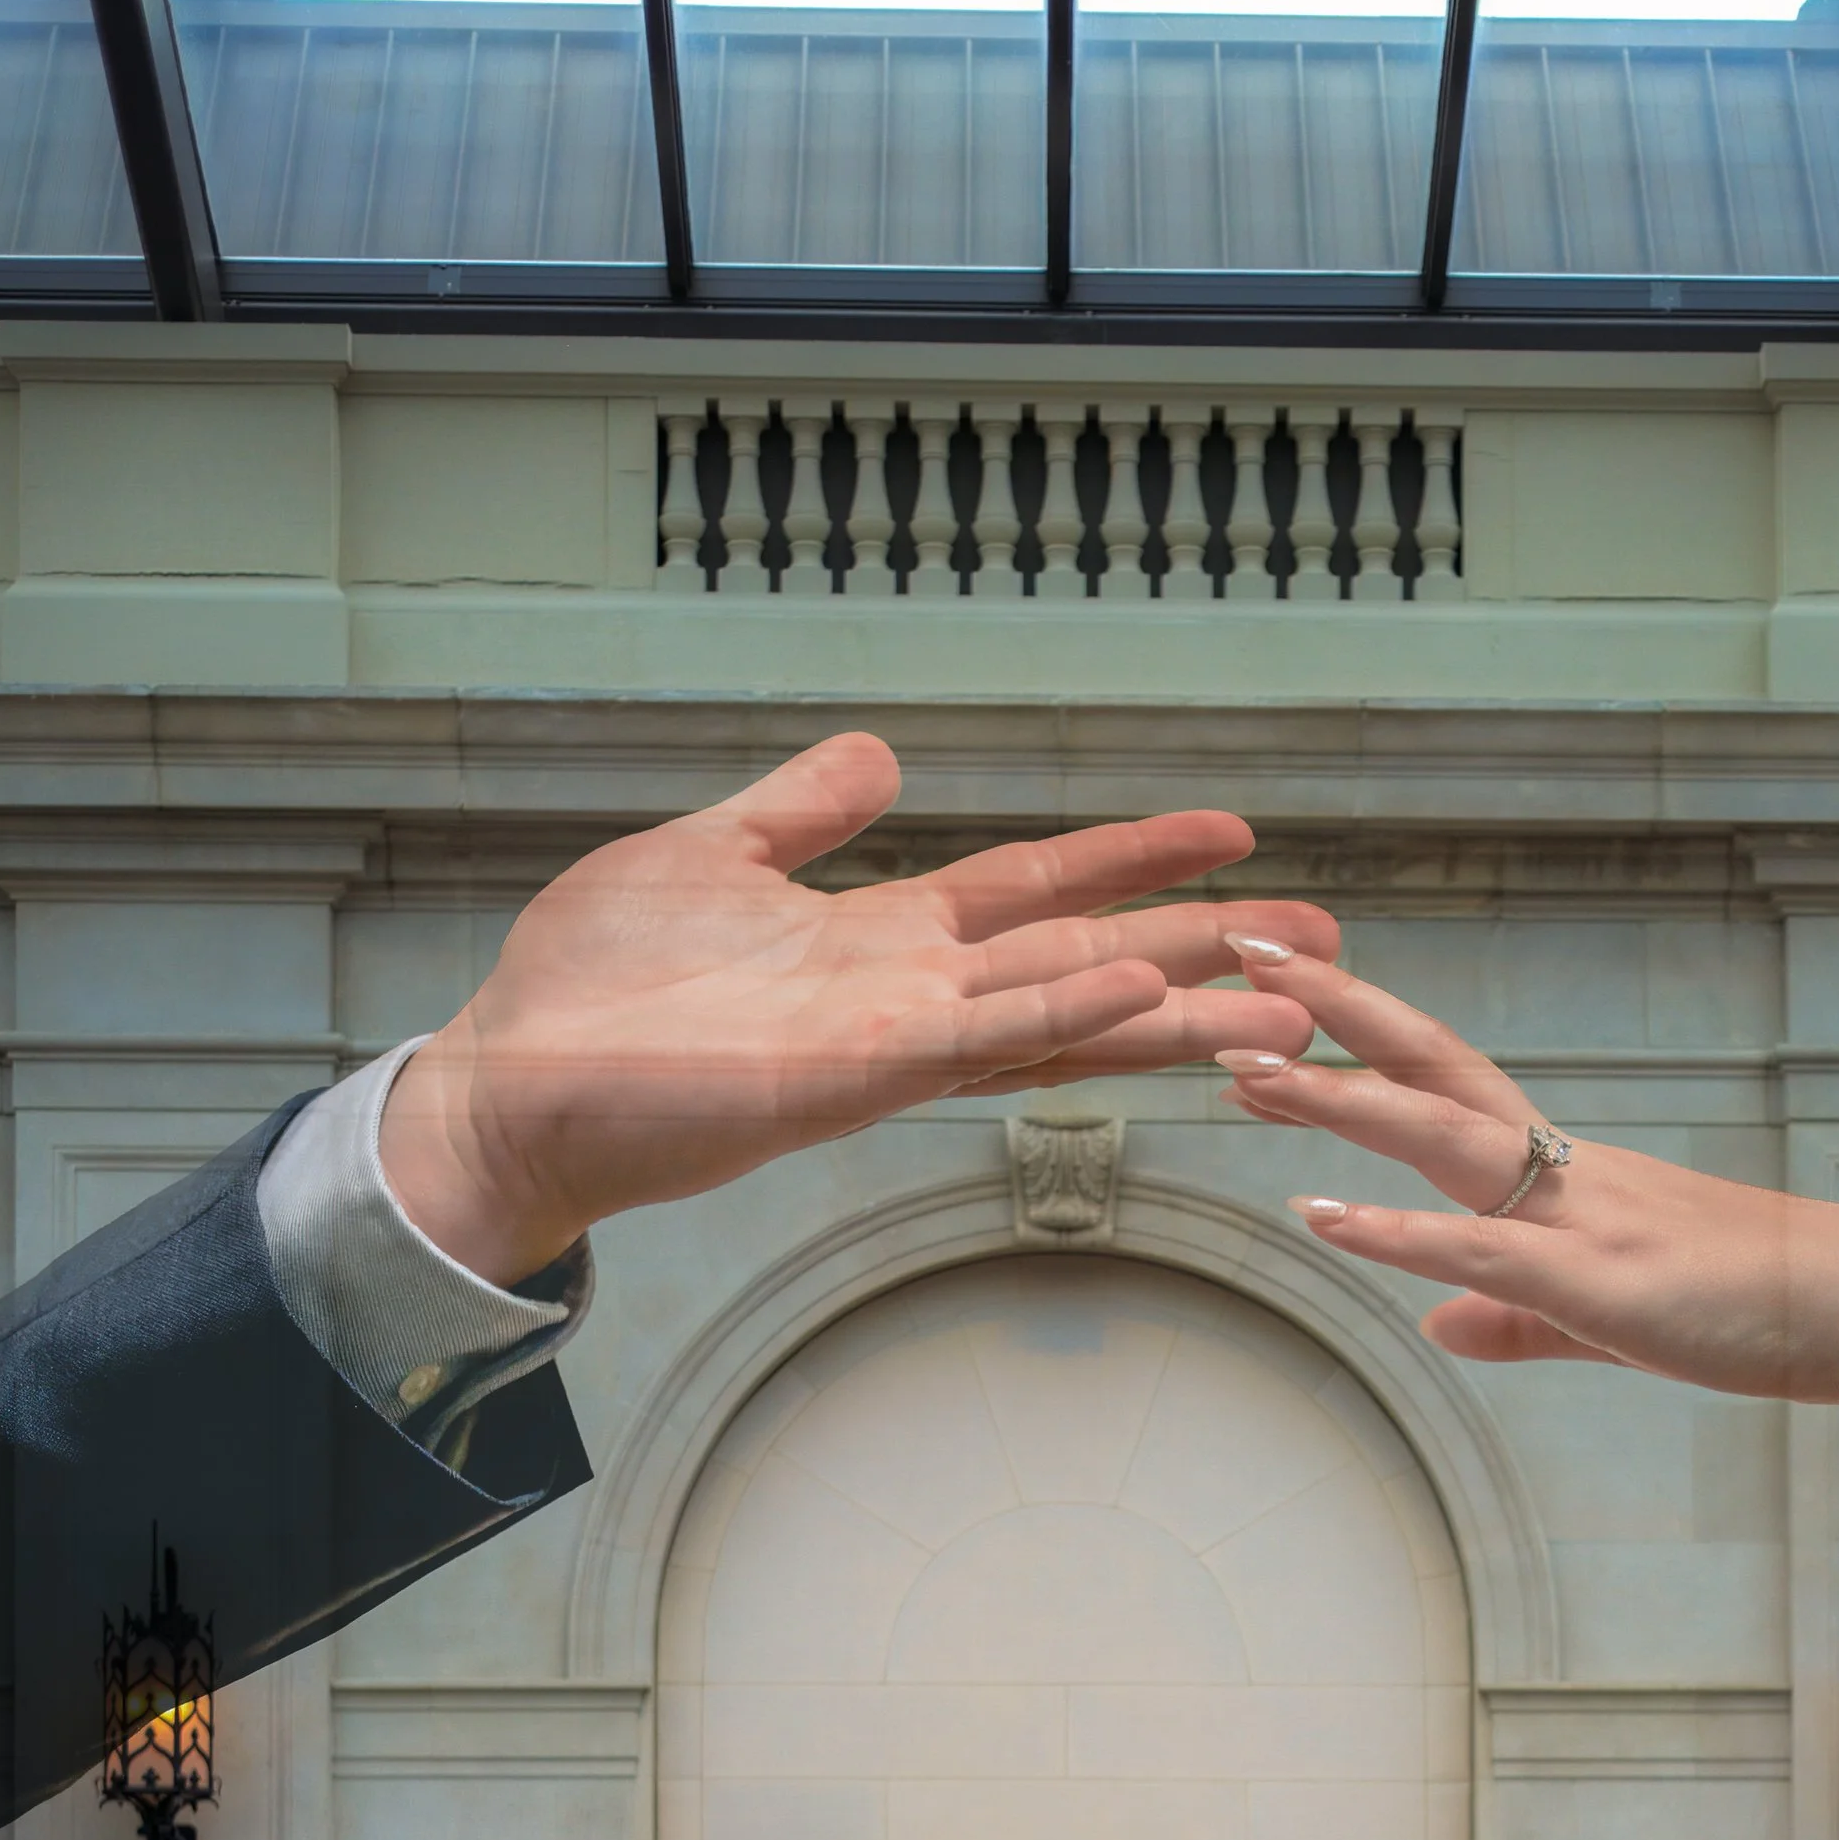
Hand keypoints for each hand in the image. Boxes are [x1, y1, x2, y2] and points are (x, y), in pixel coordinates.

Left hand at [382, 732, 1335, 1282]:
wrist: (512, 1083)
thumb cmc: (593, 992)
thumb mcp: (709, 856)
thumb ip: (799, 811)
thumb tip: (877, 756)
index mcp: (881, 943)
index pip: (1038, 892)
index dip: (1134, 860)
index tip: (1232, 839)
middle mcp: (908, 996)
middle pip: (1087, 962)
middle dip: (1206, 954)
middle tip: (1325, 950)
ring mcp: (886, 1041)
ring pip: (1062, 1014)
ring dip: (1174, 1003)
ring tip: (1283, 998)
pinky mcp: (846, 1073)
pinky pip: (976, 1038)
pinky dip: (1059, 1013)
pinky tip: (1139, 989)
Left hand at [1216, 944, 1838, 1405]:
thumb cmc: (1753, 1304)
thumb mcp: (1611, 1316)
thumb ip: (1514, 1319)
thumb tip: (1439, 1325)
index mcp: (1564, 1171)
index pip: (1444, 1078)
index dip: (1362, 1032)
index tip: (1283, 994)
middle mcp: (1562, 1170)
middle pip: (1430, 1066)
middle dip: (1333, 1011)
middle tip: (1241, 952)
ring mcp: (1578, 1217)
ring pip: (1441, 1138)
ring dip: (1340, 1099)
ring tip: (1245, 1066)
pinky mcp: (1595, 1283)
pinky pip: (1479, 1249)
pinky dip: (1396, 1234)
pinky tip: (1321, 1215)